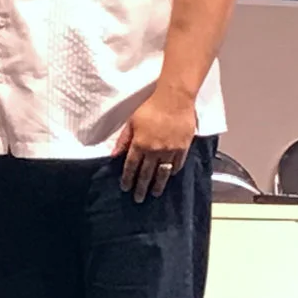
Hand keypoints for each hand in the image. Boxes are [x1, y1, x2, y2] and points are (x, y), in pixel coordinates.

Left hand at [114, 85, 196, 201]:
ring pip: (162, 173)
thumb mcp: (132, 121)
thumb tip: (114, 156)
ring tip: (155, 193)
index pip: (131, 166)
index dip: (127, 179)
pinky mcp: (183, 148)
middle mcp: (154, 151)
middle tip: (138, 199)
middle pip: (146, 174)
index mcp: (140, 144)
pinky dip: (173, 171)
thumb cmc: (151, 107)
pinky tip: (169, 176)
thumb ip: (123, 140)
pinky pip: (177, 164)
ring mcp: (170, 151)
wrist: (175, 99)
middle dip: (141, 188)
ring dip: (158, 185)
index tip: (126, 188)